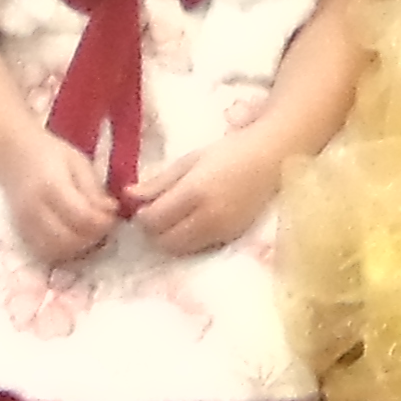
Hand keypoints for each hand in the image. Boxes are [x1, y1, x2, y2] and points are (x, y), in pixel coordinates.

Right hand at [0, 127, 120, 263]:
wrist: (13, 154)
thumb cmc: (51, 154)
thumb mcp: (79, 163)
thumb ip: (94, 190)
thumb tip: (111, 211)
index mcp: (52, 187)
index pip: (82, 217)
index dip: (103, 222)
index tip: (113, 216)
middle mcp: (35, 209)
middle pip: (68, 239)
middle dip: (92, 238)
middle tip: (103, 227)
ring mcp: (25, 224)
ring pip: (56, 251)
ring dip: (78, 248)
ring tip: (89, 233)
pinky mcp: (21, 233)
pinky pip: (44, 253)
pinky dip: (62, 252)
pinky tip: (73, 239)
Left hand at [125, 110, 292, 255]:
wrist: (272, 158)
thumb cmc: (229, 152)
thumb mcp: (190, 160)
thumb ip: (158, 182)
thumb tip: (128, 196)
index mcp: (194, 192)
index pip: (153, 220)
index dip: (141, 216)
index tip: (142, 205)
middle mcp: (207, 217)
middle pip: (164, 241)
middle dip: (153, 231)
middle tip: (155, 214)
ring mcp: (221, 231)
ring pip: (180, 249)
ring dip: (169, 238)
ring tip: (174, 218)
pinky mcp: (231, 238)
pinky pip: (198, 248)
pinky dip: (188, 240)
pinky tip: (193, 221)